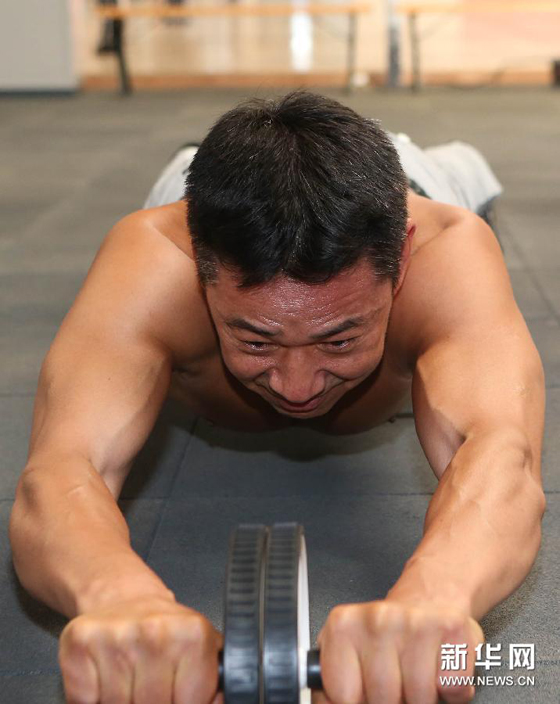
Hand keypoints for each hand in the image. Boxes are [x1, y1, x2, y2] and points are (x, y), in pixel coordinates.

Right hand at [59, 593, 222, 703]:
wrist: (124, 598)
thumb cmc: (164, 632)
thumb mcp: (201, 649)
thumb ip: (213, 683)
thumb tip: (217, 703)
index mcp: (192, 635)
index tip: (178, 697)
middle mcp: (155, 631)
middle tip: (151, 688)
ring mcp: (115, 636)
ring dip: (122, 703)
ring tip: (129, 682)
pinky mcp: (80, 643)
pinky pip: (85, 702)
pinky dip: (92, 700)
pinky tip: (105, 679)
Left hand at [313, 600, 483, 703]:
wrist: (429, 597)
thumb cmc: (387, 634)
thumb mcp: (347, 651)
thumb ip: (334, 683)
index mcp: (343, 626)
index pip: (342, 696)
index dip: (358, 703)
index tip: (363, 696)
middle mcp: (376, 619)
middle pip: (382, 699)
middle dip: (392, 701)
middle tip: (394, 684)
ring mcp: (413, 623)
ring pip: (418, 698)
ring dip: (420, 698)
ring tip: (415, 676)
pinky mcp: (449, 629)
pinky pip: (451, 688)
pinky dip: (449, 691)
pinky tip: (437, 669)